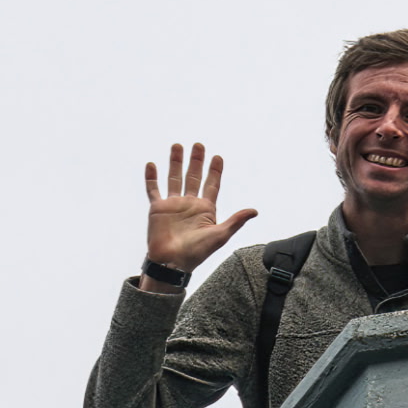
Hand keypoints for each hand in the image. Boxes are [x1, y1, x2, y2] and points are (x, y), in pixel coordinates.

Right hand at [141, 142, 256, 289]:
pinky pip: (153, 189)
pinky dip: (152, 177)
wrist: (172, 263)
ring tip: (177, 146)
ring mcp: (173, 205)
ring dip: (176, 162)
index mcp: (205, 209)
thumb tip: (255, 211)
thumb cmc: (197, 252)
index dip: (215, 171)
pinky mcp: (158, 208)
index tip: (217, 157)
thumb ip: (236, 221)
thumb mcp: (220, 235)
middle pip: (194, 177)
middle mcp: (190, 204)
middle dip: (197, 161)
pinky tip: (152, 164)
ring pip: (174, 178)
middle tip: (199, 145)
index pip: (212, 185)